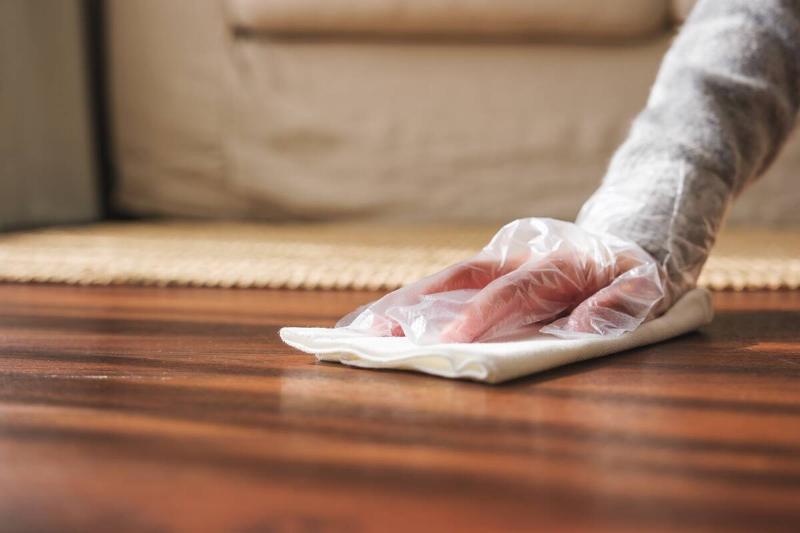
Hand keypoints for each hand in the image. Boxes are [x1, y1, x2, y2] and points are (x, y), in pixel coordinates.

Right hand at [338, 218, 668, 343]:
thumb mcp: (647, 287)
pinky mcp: (491, 271)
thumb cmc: (637, 272)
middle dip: (417, 307)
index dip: (479, 316)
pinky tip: (384, 322)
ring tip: (361, 331)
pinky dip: (414, 304)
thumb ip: (620, 304)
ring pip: (445, 283)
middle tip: (374, 334)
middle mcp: (518, 258)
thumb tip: (583, 327)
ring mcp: (500, 262)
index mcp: (555, 264)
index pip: (511, 292)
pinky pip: (448, 287)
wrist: (633, 235)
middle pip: (460, 280)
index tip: (448, 343)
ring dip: (404, 305)